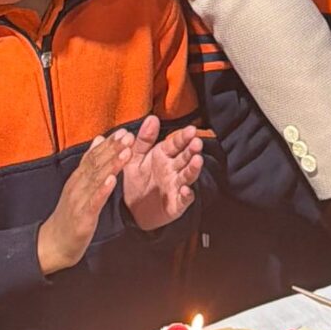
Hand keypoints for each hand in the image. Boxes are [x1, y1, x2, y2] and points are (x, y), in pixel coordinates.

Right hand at [37, 130, 134, 274]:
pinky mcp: (82, 217)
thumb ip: (89, 164)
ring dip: (112, 164)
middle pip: (96, 164)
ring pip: (96, 179)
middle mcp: (77, 185)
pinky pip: (93, 202)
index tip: (124, 131)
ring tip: (126, 152)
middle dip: (113, 149)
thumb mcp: (79, 186)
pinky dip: (102, 190)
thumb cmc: (70, 215)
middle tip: (129, 135)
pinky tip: (112, 181)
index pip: (94, 156)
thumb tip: (99, 139)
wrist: (53, 244)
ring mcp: (78, 201)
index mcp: (78, 178)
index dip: (109, 143)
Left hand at [119, 116, 205, 231]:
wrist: (132, 211)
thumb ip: (143, 139)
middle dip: (192, 150)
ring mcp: (176, 186)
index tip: (191, 130)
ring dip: (194, 169)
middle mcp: (173, 169)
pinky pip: (183, 200)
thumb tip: (152, 118)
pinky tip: (186, 190)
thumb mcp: (135, 158)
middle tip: (197, 142)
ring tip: (197, 160)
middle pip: (185, 157)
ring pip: (188, 175)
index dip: (183, 137)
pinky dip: (186, 195)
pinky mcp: (176, 204)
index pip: (176, 143)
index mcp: (163, 155)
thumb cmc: (137, 181)